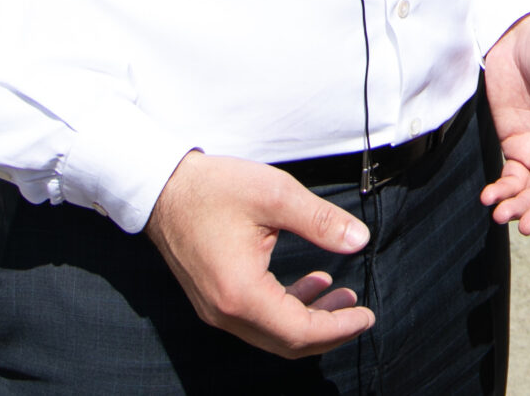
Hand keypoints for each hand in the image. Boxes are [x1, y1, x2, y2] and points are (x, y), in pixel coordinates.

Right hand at [144, 151, 374, 357]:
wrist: (162, 187)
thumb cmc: (214, 188)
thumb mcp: (275, 194)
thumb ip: (320, 220)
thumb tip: (359, 240)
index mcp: (240, 293)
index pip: (298, 332)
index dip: (337, 328)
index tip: (366, 316)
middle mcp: (225, 312)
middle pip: (287, 342)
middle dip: (329, 331)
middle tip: (359, 312)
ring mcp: (216, 309)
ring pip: (273, 333)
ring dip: (310, 319)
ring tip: (342, 295)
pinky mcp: (214, 299)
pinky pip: (258, 318)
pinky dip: (288, 308)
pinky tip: (312, 283)